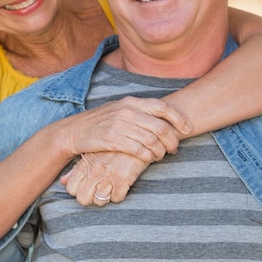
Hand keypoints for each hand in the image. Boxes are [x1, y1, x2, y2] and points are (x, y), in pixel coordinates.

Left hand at [60, 151, 150, 205]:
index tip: (87, 187)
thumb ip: (75, 169)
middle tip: (99, 190)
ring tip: (111, 188)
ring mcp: (107, 175)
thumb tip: (62, 182)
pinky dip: (119, 194)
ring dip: (105, 197)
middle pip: (83, 198)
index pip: (71, 188)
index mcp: (84, 164)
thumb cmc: (111, 144)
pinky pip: (117, 198)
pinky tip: (121, 185)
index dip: (78, 191)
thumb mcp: (91, 152)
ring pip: (99, 201)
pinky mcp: (123, 178)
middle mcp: (93, 171)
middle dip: (90, 198)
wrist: (134, 134)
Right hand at [62, 96, 189, 163]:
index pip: (163, 107)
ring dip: (160, 151)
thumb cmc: (99, 122)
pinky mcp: (113, 140)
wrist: (74, 131)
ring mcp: (120, 125)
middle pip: (161, 127)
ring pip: (152, 140)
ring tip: (160, 156)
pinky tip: (148, 159)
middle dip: (172, 140)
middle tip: (174, 149)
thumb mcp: (119, 109)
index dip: (178, 118)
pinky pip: (139, 150)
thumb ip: (139, 111)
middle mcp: (127, 111)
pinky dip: (148, 156)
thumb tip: (163, 118)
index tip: (187, 129)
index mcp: (131, 101)